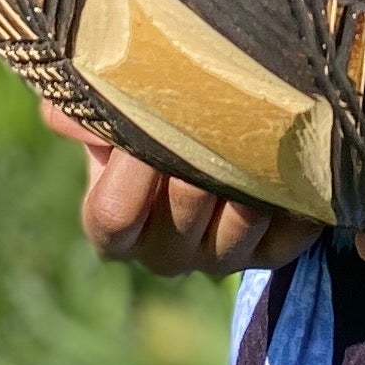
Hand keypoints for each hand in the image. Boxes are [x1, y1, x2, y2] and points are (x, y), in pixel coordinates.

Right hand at [39, 101, 321, 282]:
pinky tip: (296, 157)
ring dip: (250, 171)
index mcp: (116, 228)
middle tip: (215, 109)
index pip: (112, 216)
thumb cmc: (146, 113)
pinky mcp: (273, 252)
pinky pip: (288, 232)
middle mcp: (167, 254)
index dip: (129, 171)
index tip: (147, 124)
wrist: (214, 123)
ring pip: (239, 222)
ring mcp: (222, 258)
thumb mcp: (106, 106)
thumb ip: (80, 106)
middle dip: (196, 161)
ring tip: (259, 123)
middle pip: (181, 216)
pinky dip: (293, 193)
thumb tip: (68, 108)